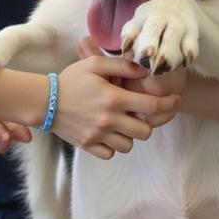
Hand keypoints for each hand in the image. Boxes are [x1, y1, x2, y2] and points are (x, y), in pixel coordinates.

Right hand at [54, 55, 180, 159]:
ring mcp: (98, 135)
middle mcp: (109, 119)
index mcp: (114, 98)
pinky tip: (109, 133)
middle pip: (145, 131)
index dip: (169, 104)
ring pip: (129, 145)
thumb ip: (122, 66)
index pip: (152, 106)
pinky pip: (111, 153)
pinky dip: (114, 145)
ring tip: (124, 123)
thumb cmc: (71, 79)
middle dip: (149, 123)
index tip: (175, 100)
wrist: (44, 100)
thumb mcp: (95, 64)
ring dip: (131, 135)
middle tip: (143, 114)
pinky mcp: (88, 145)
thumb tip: (145, 70)